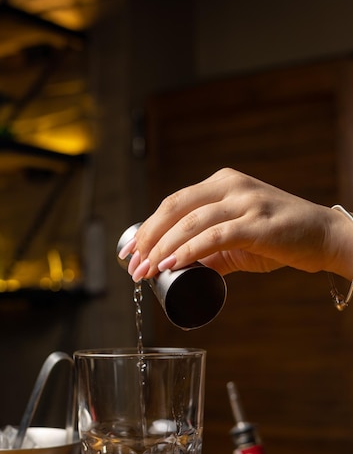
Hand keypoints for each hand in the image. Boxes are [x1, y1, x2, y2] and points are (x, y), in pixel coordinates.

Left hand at [123, 168, 352, 282]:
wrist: (323, 237)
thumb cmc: (279, 237)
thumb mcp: (237, 238)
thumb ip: (210, 250)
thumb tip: (180, 269)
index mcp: (221, 184)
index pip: (173, 203)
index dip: (147, 227)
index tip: (129, 253)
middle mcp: (230, 185)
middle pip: (174, 208)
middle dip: (148, 238)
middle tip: (133, 265)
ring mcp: (245, 201)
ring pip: (190, 221)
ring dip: (163, 248)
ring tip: (147, 270)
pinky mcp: (257, 222)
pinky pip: (214, 235)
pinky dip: (189, 250)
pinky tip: (172, 264)